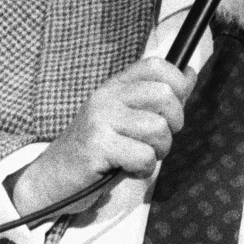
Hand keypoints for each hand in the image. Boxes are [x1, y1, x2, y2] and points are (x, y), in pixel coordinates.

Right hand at [11, 58, 193, 216]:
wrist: (53, 178)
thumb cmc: (98, 149)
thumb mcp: (127, 117)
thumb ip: (158, 98)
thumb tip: (190, 73)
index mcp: (115, 86)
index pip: (155, 65)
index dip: (177, 83)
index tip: (174, 107)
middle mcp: (106, 97)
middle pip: (164, 95)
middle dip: (173, 124)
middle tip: (157, 140)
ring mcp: (99, 119)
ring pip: (158, 128)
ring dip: (158, 150)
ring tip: (139, 156)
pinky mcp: (96, 145)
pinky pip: (143, 155)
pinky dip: (143, 169)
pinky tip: (127, 169)